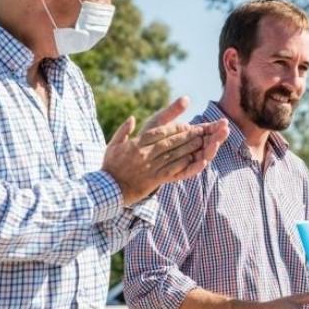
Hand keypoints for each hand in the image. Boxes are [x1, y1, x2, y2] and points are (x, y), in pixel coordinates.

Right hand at [102, 97, 228, 204]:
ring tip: (200, 143)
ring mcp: (149, 167)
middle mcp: (144, 154)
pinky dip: (182, 164)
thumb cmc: (110, 166)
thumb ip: (123, 131)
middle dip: (185, 136)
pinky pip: (171, 170)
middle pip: (168, 142)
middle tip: (199, 131)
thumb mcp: (112, 145)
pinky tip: (192, 159)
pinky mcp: (154, 179)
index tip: (185, 125)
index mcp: (135, 145)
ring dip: (188, 148)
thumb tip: (132, 118)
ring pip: (172, 155)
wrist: (108, 190)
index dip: (173, 128)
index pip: (158, 133)